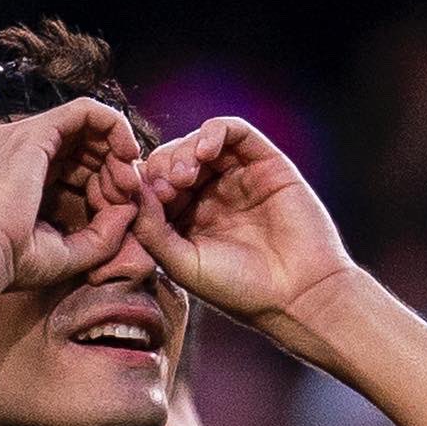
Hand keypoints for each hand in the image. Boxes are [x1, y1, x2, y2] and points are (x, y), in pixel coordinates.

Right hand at [0, 98, 142, 291]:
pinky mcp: (37, 131)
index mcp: (18, 176)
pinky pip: (86, 110)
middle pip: (82, 144)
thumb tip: (131, 210)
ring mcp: (25, 136)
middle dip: (114, 167)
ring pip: (87, 125)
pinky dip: (114, 125)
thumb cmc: (13, 262)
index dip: (103, 184)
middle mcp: (19, 150)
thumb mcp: (67, 253)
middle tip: (130, 194)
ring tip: (129, 183)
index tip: (119, 211)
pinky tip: (129, 153)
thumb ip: (102, 236)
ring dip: (117, 150)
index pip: (72, 166)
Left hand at [134, 118, 354, 341]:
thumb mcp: (181, 263)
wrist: (295, 293)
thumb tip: (131, 188)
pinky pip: (234, 131)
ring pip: (199, 142)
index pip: (155, 186)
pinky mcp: (265, 162)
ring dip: (184, 150)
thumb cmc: (238, 288)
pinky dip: (214, 132)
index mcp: (187, 220)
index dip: (144, 184)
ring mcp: (238, 176)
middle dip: (163, 167)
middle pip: (173, 159)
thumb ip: (150, 228)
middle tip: (168, 187)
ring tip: (185, 175)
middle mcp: (211, 195)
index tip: (147, 200)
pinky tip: (204, 151)